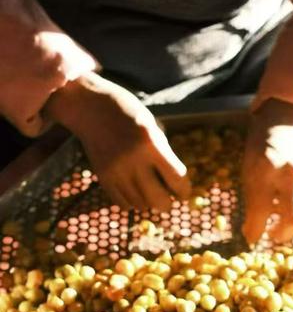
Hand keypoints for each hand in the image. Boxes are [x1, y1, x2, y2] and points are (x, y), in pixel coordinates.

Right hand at [44, 73, 189, 210]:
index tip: (183, 193)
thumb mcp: (152, 127)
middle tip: (169, 200)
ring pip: (140, 205)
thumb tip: (175, 184)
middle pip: (158, 199)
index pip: (176, 179)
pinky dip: (132, 202)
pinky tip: (134, 192)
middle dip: (167, 204)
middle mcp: (133, 160)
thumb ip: (163, 154)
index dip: (183, 191)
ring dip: (148, 203)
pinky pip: (122, 204)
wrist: (89, 106)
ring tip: (149, 192)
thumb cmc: (127, 113)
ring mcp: (116, 171)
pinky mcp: (103, 177)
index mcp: (150, 143)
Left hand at [242, 99, 292, 243]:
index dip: (255, 231)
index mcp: (266, 170)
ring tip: (284, 231)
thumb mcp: (248, 172)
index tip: (251, 239)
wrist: (286, 123)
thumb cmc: (261, 149)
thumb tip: (251, 235)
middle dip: (281, 235)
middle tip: (271, 236)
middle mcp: (291, 175)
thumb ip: (251, 203)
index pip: (261, 211)